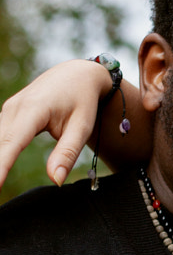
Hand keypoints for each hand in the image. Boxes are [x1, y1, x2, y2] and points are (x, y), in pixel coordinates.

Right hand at [0, 59, 109, 190]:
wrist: (77, 74)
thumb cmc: (82, 101)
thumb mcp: (81, 127)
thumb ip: (67, 154)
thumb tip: (55, 180)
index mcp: (34, 109)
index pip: (12, 143)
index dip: (1, 165)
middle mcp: (15, 107)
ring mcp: (9, 108)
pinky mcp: (8, 113)